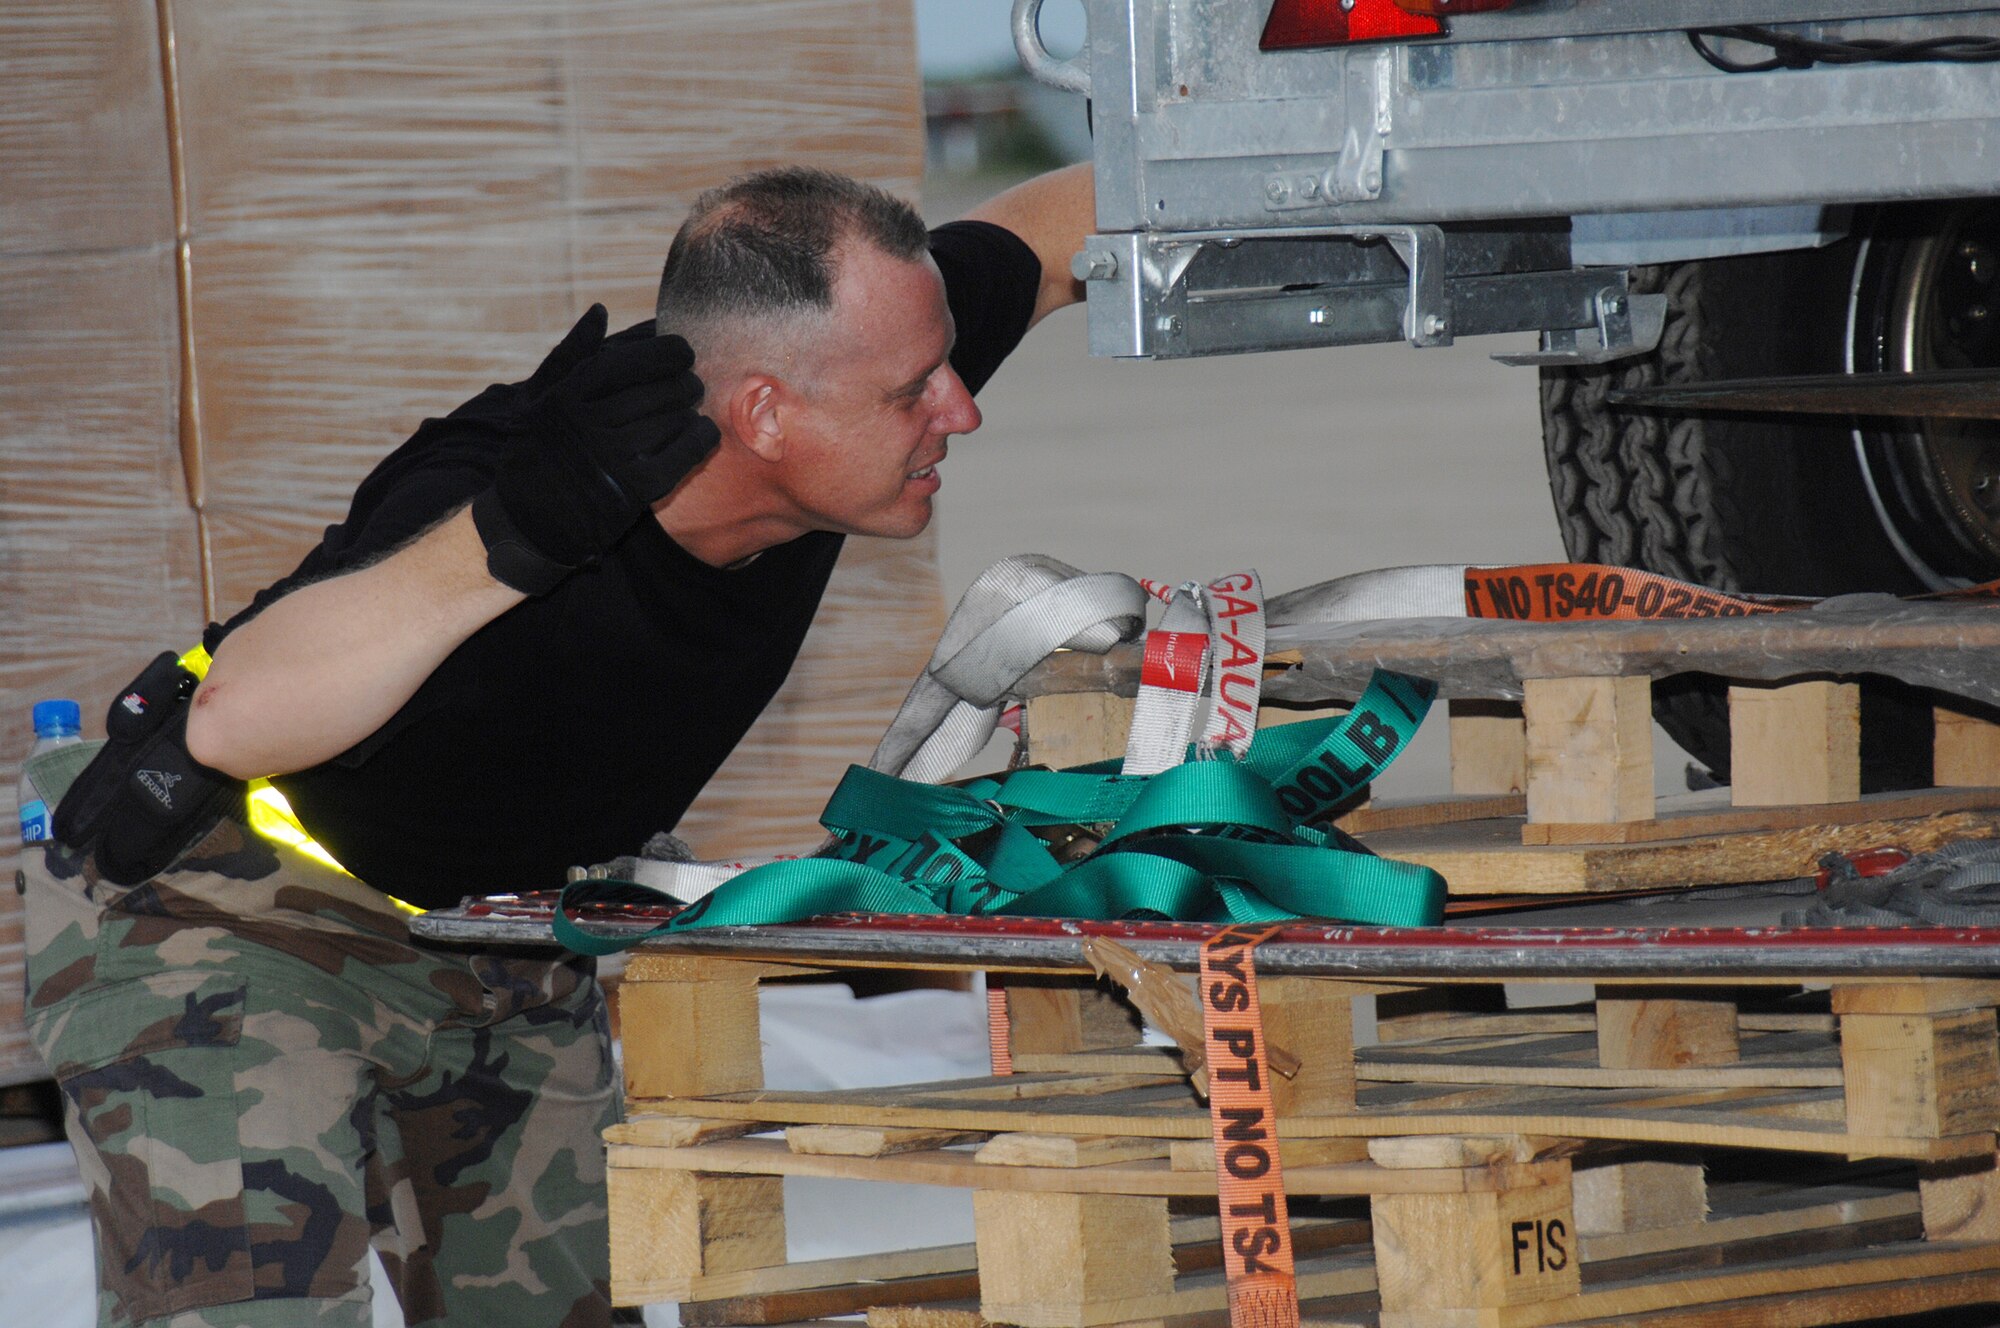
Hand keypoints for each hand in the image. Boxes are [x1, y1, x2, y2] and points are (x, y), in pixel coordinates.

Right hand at [473, 305, 720, 591]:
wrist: (528, 521)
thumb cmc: (538, 450)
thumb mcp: (540, 398)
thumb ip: (571, 353)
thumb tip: (600, 311)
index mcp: (568, 397)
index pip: (628, 362)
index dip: (664, 352)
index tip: (682, 350)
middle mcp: (590, 425)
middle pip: (656, 391)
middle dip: (684, 382)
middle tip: (693, 381)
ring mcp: (613, 458)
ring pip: (671, 420)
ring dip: (690, 408)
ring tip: (693, 405)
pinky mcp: (634, 490)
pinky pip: (681, 456)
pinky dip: (700, 440)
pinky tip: (704, 431)